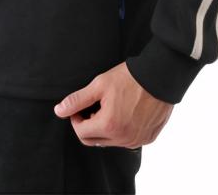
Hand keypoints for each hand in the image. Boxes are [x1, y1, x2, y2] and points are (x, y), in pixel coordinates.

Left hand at [53, 61, 173, 148]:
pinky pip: (128, 140)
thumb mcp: (99, 85)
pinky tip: (125, 112)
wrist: (159, 76)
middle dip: (89, 125)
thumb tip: (58, 111)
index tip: (80, 107)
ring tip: (111, 107)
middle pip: (94, 140)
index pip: (81, 132)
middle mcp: (123, 138)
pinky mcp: (148, 138)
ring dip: (105, 128)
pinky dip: (122, 130)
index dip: (76, 118)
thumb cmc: (129, 78)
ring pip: (111, 141)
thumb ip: (77, 100)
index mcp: (109, 125)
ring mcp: (136, 140)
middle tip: (94, 106)